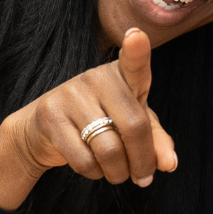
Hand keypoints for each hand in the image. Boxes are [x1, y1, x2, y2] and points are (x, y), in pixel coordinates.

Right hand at [0, 28, 176, 209]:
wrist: (43, 130)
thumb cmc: (99, 123)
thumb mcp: (131, 126)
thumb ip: (155, 140)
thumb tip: (169, 163)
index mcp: (121, 75)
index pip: (133, 64)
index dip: (136, 51)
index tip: (136, 36)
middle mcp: (96, 79)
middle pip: (133, 127)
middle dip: (143, 161)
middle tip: (143, 177)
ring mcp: (71, 95)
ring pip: (109, 149)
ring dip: (119, 173)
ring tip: (117, 173)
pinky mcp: (51, 117)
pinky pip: (84, 160)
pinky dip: (95, 174)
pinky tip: (93, 168)